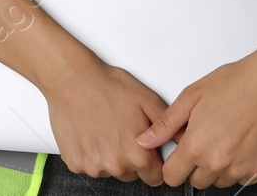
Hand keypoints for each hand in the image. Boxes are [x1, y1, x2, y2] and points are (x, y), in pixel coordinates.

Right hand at [42, 55, 171, 184]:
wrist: (73, 78)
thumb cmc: (108, 85)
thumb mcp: (147, 100)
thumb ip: (169, 126)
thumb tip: (183, 141)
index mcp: (138, 155)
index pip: (155, 178)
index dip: (153, 162)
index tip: (147, 150)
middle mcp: (115, 165)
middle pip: (132, 174)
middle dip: (131, 158)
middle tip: (123, 131)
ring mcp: (92, 166)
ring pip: (110, 170)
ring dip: (110, 156)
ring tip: (105, 128)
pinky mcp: (74, 162)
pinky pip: (89, 165)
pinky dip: (91, 153)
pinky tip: (91, 132)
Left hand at [133, 49, 256, 188]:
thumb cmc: (235, 84)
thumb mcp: (191, 96)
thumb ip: (166, 124)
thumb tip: (144, 140)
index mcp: (195, 146)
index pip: (172, 177)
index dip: (173, 164)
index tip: (179, 154)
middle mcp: (217, 162)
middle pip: (195, 181)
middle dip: (195, 165)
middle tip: (205, 139)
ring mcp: (239, 169)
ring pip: (217, 181)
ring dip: (216, 167)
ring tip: (224, 138)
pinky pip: (239, 180)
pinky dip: (237, 167)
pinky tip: (239, 144)